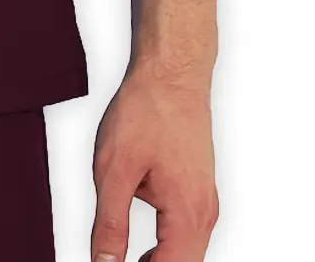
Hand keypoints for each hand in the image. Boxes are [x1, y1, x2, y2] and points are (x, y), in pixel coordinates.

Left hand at [90, 65, 219, 261]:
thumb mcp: (114, 169)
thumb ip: (109, 224)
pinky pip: (187, 237)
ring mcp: (205, 203)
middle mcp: (204, 215)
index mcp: (187, 215)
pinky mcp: (198, 192)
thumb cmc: (147, 111)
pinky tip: (141, 250)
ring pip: (186, 255)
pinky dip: (166, 251)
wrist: (171, 72)